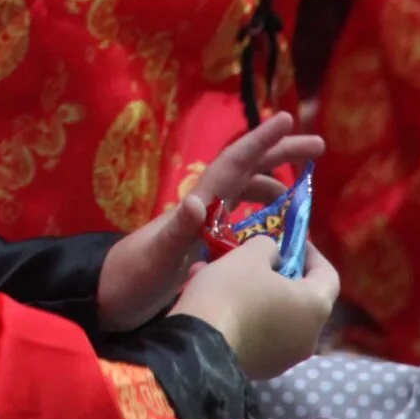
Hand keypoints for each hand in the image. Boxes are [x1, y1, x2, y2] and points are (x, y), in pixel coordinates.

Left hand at [97, 113, 322, 330]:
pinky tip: (267, 227)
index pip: (233, 164)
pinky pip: (235, 218)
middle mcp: (199, 209)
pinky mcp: (196, 245)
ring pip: (240, 192)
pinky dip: (256, 214)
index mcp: (196, 206)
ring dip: (269, 182)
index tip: (286, 117)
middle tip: (317, 145)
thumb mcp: (156, 259)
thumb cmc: (130, 281)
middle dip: (278, 154)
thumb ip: (176, 232)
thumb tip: (195, 201)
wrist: (102, 301)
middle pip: (244, 170)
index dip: (261, 141)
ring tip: (298, 190)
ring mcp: (197, 226)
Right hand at [173, 237, 339, 381]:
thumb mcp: (249, 255)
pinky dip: (245, 318)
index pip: (328, 275)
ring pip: (276, 317)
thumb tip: (272, 257)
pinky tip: (215, 305)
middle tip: (253, 260)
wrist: (200, 348)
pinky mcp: (262, 370)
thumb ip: (268, 247)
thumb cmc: (233, 293)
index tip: (289, 240)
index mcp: (315, 307)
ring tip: (223, 279)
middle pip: (299, 298)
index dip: (311, 253)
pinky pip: (259, 336)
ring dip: (255, 296)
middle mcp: (309, 337)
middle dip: (276, 275)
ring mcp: (286, 359)